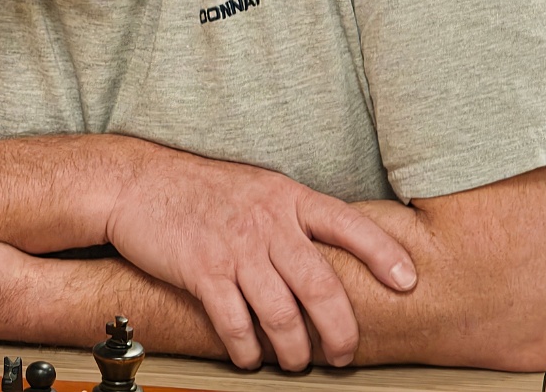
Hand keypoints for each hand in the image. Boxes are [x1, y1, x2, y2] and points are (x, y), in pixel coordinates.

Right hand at [105, 152, 415, 371]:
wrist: (138, 183)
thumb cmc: (199, 188)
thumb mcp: (257, 187)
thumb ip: (292, 216)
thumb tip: (330, 251)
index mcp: (286, 197)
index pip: (347, 224)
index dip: (383, 254)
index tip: (407, 282)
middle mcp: (267, 222)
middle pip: (321, 285)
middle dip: (340, 330)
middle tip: (345, 353)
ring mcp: (235, 248)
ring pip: (282, 313)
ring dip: (294, 350)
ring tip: (295, 362)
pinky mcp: (203, 270)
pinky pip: (236, 323)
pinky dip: (247, 349)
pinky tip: (249, 356)